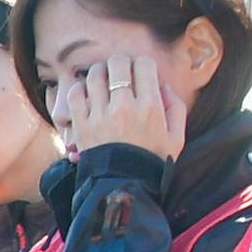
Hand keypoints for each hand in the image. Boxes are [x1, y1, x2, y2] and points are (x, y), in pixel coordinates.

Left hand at [53, 50, 187, 162]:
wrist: (124, 188)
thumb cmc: (151, 162)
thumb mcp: (176, 137)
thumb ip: (175, 107)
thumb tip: (162, 85)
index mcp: (150, 107)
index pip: (144, 64)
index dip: (142, 64)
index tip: (140, 73)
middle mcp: (124, 107)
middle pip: (118, 62)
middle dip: (120, 63)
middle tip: (121, 72)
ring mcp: (100, 116)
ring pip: (95, 74)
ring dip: (100, 72)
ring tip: (103, 81)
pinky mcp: (81, 125)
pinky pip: (75, 93)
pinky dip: (80, 88)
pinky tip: (88, 94)